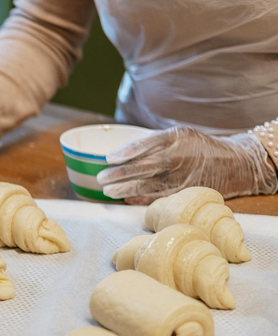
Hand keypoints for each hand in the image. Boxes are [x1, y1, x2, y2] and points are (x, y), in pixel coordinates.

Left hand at [97, 127, 277, 204]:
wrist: (234, 163)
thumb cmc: (198, 147)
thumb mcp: (178, 135)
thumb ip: (153, 142)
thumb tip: (121, 153)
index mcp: (173, 138)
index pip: (145, 144)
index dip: (125, 153)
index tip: (108, 159)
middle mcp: (176, 157)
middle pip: (143, 167)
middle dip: (119, 175)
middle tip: (101, 179)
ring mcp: (180, 177)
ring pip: (148, 185)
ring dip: (125, 190)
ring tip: (108, 192)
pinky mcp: (183, 193)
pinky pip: (158, 198)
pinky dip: (141, 199)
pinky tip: (127, 200)